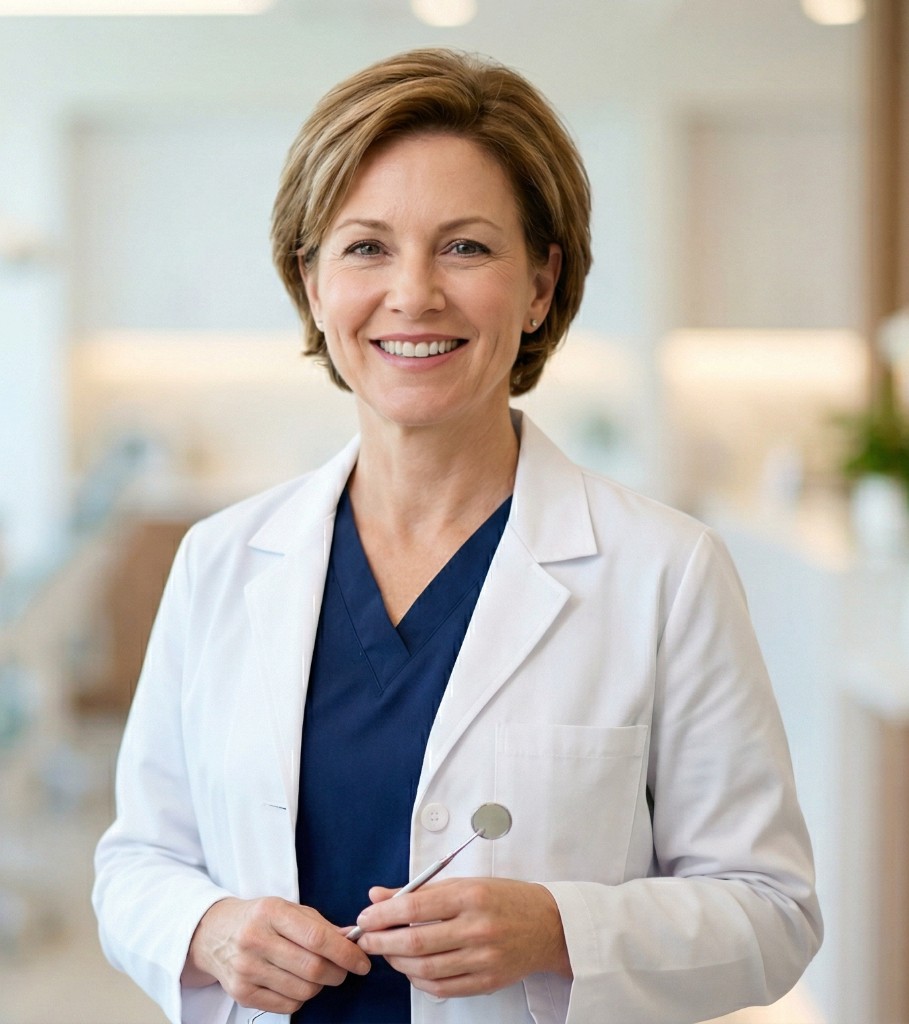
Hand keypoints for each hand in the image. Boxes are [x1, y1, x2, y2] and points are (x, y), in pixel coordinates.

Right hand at [182, 896, 370, 1013]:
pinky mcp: (241, 993)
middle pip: (312, 968)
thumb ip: (321, 925)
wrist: (214, 933)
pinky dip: (301, 998)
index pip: (317, 937)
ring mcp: (246, 969)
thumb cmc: (259, 918)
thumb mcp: (288, 909)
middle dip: (338, 972)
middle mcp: (255, 940)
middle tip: (344, 970)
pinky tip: (296, 983)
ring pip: (302, 990)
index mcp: (271, 912)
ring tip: (317, 973)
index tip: (362, 961)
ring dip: (320, 986)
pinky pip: (287, 1006)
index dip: (345, 952)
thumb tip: (352, 939)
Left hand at [354, 878, 570, 998]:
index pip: (415, 907)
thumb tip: (377, 895)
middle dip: (382, 942)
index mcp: (471, 895)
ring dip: (397, 963)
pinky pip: (442, 988)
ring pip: (426, 969)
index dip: (384, 914)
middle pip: (416, 943)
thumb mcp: (465, 882)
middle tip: (366, 939)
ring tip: (387, 953)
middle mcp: (477, 928)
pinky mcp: (487, 982)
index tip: (366, 917)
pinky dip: (419, 981)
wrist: (548, 925)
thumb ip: (420, 891)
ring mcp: (483, 958)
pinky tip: (411, 970)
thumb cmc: (504, 898)